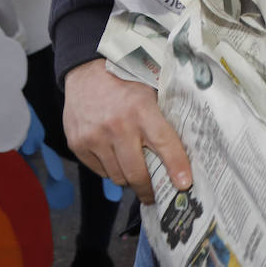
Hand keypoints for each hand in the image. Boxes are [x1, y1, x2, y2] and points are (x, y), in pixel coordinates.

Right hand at [64, 58, 191, 203]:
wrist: (87, 71)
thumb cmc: (126, 82)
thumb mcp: (151, 92)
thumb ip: (164, 118)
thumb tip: (187, 149)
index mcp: (142, 109)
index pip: (165, 144)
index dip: (176, 166)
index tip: (184, 184)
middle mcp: (117, 125)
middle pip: (137, 173)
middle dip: (148, 189)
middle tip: (155, 195)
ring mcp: (94, 137)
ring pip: (117, 176)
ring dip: (129, 179)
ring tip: (135, 173)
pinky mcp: (77, 144)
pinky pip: (100, 171)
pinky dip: (110, 169)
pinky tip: (115, 157)